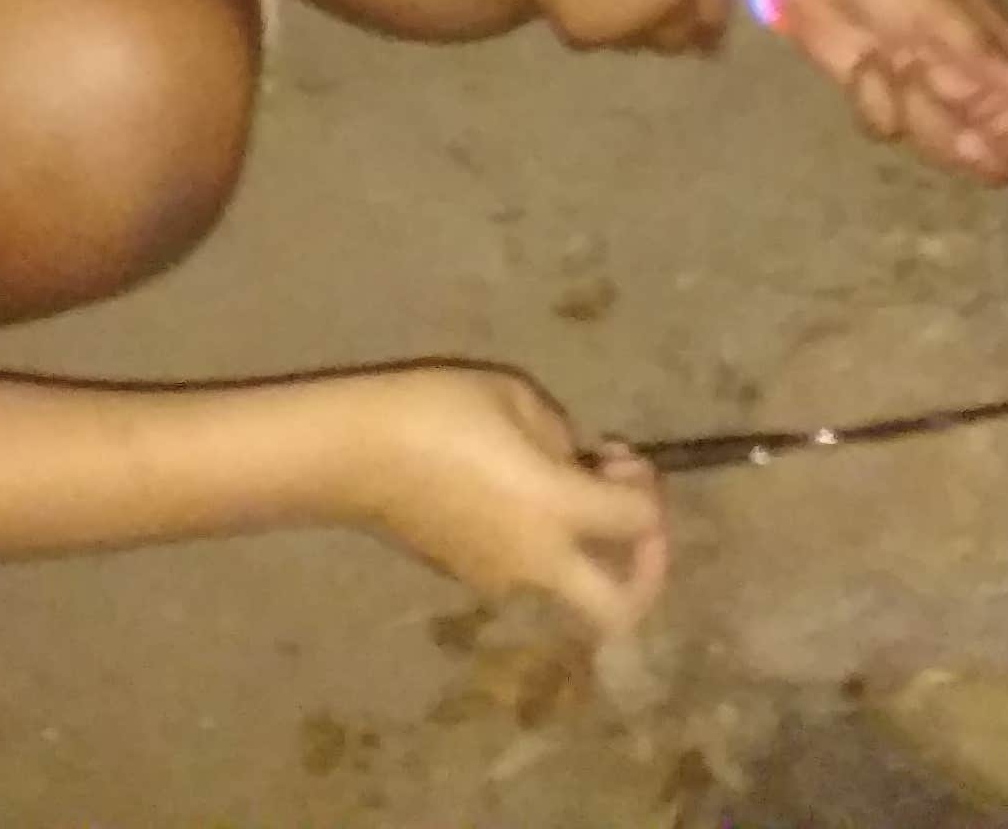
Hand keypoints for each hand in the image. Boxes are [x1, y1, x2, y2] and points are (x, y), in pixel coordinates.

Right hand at [330, 364, 666, 637]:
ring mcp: (501, 581)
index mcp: (557, 513)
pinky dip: (543, 540)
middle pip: (618, 610)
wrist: (357, 454)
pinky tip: (514, 489)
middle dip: (647, 575)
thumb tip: (576, 462)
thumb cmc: (438, 411)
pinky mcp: (468, 578)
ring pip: (570, 588)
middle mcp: (538, 564)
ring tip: (558, 479)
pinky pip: (528, 569)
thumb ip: (561, 435)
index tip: (623, 456)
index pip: (639, 524)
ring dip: (585, 546)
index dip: (650, 490)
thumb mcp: (513, 397)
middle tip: (634, 525)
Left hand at [772, 0, 1007, 188]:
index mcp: (996, 41)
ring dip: (919, 117)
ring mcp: (930, 91)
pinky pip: (895, 133)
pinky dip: (877, 105)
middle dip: (976, 140)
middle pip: (1004, 141)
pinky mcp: (888, 100)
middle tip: (947, 113)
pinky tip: (865, 65)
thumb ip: (981, 50)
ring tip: (895, 66)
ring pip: (948, 146)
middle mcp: (972, 74)